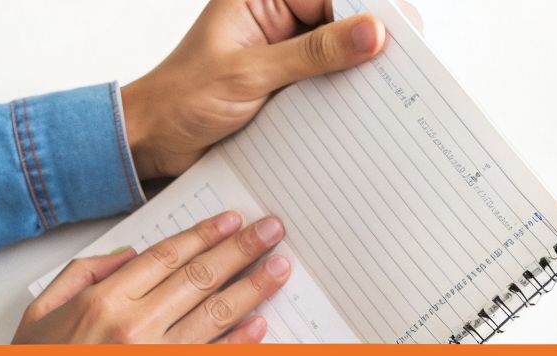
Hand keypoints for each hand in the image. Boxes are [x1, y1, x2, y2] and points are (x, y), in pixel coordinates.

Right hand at [15, 211, 287, 342]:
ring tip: (278, 268)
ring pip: (214, 316)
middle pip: (199, 278)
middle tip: (272, 231)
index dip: (204, 235)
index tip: (232, 221)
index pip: (166, 257)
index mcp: (104, 301)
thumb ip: (83, 273)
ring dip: (252, 289)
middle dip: (241, 251)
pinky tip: (261, 325)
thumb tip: (130, 252)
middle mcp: (134, 327)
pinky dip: (239, 344)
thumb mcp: (41, 311)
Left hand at [122, 0, 387, 181]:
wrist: (151, 142)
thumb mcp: (249, 74)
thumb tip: (371, 32)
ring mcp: (282, 54)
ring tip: (390, 96)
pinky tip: (362, 115)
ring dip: (359, 75)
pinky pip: (326, 85)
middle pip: (340, 21)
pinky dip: (344, 99)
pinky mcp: (286, 85)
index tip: (402, 35)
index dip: (369, 13)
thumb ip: (312, 53)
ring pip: (338, 54)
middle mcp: (276, 19)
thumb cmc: (180, 99)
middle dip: (370, 43)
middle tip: (405, 69)